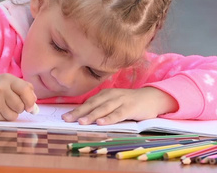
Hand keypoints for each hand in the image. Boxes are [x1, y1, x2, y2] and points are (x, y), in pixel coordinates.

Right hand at [0, 74, 36, 120]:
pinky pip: (5, 119)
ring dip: (12, 113)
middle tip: (13, 104)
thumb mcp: (9, 82)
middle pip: (20, 105)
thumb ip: (25, 89)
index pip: (25, 90)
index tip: (31, 107)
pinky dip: (4, 117)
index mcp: (7, 79)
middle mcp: (0, 88)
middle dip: (20, 108)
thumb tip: (34, 107)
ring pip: (14, 115)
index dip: (31, 100)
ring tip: (4, 106)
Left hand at [61, 87, 177, 124]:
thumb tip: (84, 116)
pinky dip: (109, 118)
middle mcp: (111, 95)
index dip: (76, 110)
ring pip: (104, 109)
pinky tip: (101, 123)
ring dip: (92, 115)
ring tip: (81, 122)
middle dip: (79, 112)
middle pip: (92, 105)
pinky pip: (118, 114)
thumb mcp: (113, 101)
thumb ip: (102, 107)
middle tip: (67, 119)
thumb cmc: (129, 102)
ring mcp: (120, 101)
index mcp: (105, 94)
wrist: (151, 97)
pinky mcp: (130, 108)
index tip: (65, 117)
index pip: (88, 102)